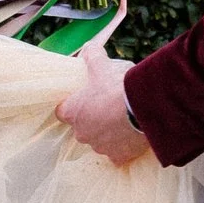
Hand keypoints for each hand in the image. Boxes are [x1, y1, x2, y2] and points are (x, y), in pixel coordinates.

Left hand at [56, 43, 151, 165]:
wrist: (141, 109)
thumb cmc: (115, 88)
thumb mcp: (101, 66)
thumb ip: (92, 56)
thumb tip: (90, 46)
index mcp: (73, 113)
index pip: (62, 112)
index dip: (71, 106)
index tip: (82, 100)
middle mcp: (82, 134)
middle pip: (82, 128)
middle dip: (93, 120)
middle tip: (108, 108)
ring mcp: (100, 147)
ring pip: (100, 141)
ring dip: (108, 133)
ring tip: (124, 120)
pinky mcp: (118, 156)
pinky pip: (117, 154)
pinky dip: (123, 147)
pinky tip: (132, 136)